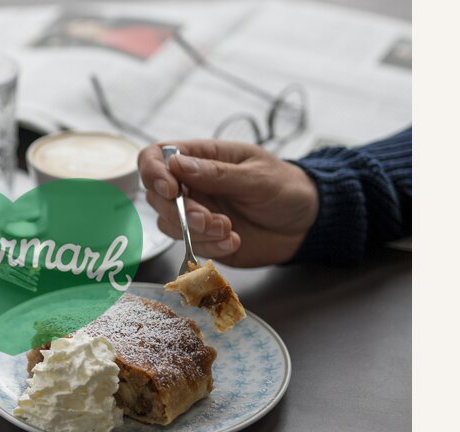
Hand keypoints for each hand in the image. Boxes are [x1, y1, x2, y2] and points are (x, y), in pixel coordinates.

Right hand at [138, 140, 317, 266]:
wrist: (306, 223)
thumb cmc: (285, 187)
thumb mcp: (256, 176)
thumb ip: (217, 173)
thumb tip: (176, 164)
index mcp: (202, 157)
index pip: (157, 156)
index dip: (153, 172)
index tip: (171, 190)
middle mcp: (192, 184)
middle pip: (156, 195)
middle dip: (179, 211)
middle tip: (209, 220)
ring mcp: (195, 212)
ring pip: (168, 223)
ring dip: (194, 231)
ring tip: (228, 230)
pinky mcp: (203, 238)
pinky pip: (189, 245)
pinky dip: (209, 247)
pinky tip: (233, 241)